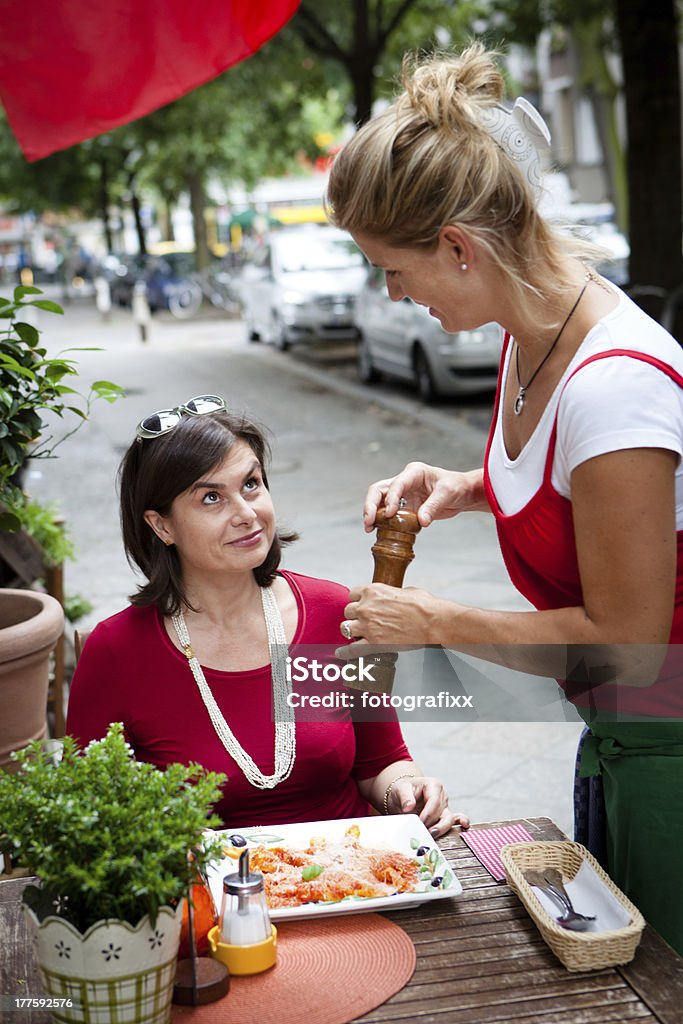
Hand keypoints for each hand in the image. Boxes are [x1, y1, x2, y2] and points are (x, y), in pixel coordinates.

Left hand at [342, 583, 440, 646]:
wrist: (434, 622)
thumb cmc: (424, 605)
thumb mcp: (406, 590)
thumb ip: (392, 593)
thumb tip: (393, 597)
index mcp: (373, 590)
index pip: (352, 594)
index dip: (358, 600)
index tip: (361, 605)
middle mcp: (366, 607)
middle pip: (347, 611)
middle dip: (355, 616)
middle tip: (363, 620)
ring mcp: (368, 626)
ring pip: (346, 628)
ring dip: (351, 631)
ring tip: (357, 634)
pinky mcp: (374, 643)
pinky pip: (352, 649)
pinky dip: (346, 652)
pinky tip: (341, 653)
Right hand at [363, 462, 484, 531]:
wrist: (463, 494)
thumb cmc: (457, 487)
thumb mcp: (447, 494)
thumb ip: (433, 506)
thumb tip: (421, 522)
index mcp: (414, 472)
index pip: (396, 484)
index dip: (391, 498)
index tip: (390, 514)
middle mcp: (404, 481)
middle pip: (379, 490)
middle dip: (371, 505)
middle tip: (369, 522)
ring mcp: (402, 494)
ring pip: (380, 501)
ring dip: (373, 514)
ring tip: (369, 529)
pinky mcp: (404, 507)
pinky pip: (389, 513)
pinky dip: (383, 522)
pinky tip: (379, 532)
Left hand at [386, 775, 469, 837]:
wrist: (403, 795)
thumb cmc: (403, 790)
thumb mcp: (401, 789)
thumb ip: (405, 797)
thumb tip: (409, 807)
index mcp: (433, 785)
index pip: (434, 801)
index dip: (428, 813)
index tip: (419, 822)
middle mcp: (442, 796)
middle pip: (442, 812)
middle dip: (434, 823)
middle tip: (425, 832)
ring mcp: (445, 806)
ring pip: (449, 819)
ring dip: (442, 828)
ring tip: (433, 835)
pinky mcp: (445, 816)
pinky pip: (455, 819)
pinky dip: (461, 822)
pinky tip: (465, 826)